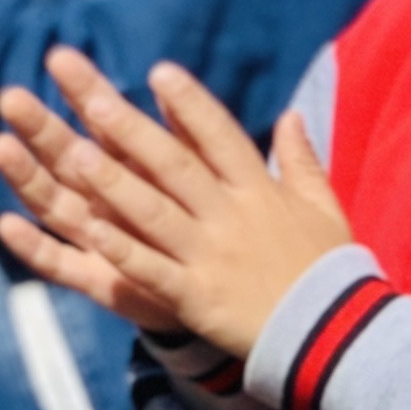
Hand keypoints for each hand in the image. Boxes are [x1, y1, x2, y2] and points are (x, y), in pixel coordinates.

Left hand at [0, 46, 353, 355]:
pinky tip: (89, 232)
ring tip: (76, 154)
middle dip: (134, 132)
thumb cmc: (327, 269)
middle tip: (95, 100)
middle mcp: (232, 217)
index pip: (221, 136)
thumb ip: (302, 160)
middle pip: (176, 167)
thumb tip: (291, 115)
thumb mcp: (323, 207)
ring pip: (155, 214)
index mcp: (260, 191)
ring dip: (115, 184)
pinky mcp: (197, 298)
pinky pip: (152, 270)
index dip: (189, 104)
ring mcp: (211, 257)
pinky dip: (122, 250)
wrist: (334, 337)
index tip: (159, 72)